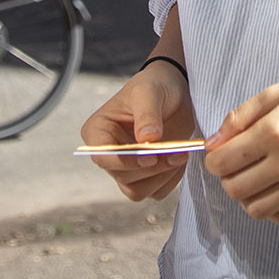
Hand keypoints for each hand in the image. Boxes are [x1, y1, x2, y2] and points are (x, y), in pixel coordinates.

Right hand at [80, 61, 198, 201]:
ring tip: (180, 155)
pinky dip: (170, 181)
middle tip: (177, 152)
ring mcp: (126, 167)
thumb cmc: (155, 86)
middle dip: (151, 168)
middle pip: (123, 177)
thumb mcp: (149, 92)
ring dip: (161, 177)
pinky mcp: (145, 176)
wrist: (174, 91)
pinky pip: (155, 192)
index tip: (151, 157)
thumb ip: (147, 114)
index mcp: (98, 131)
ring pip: (137, 191)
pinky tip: (179, 160)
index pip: (102, 157)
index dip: (124, 162)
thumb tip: (147, 138)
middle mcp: (108, 153)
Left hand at [204, 64, 278, 226]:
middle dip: (227, 178)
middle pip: (236, 189)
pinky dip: (272, 207)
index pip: (224, 162)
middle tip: (236, 164)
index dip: (213, 160)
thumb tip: (212, 143)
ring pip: (257, 208)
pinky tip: (276, 187)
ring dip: (248, 195)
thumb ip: (240, 117)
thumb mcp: (278, 91)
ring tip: (256, 176)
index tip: (218, 155)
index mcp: (275, 131)